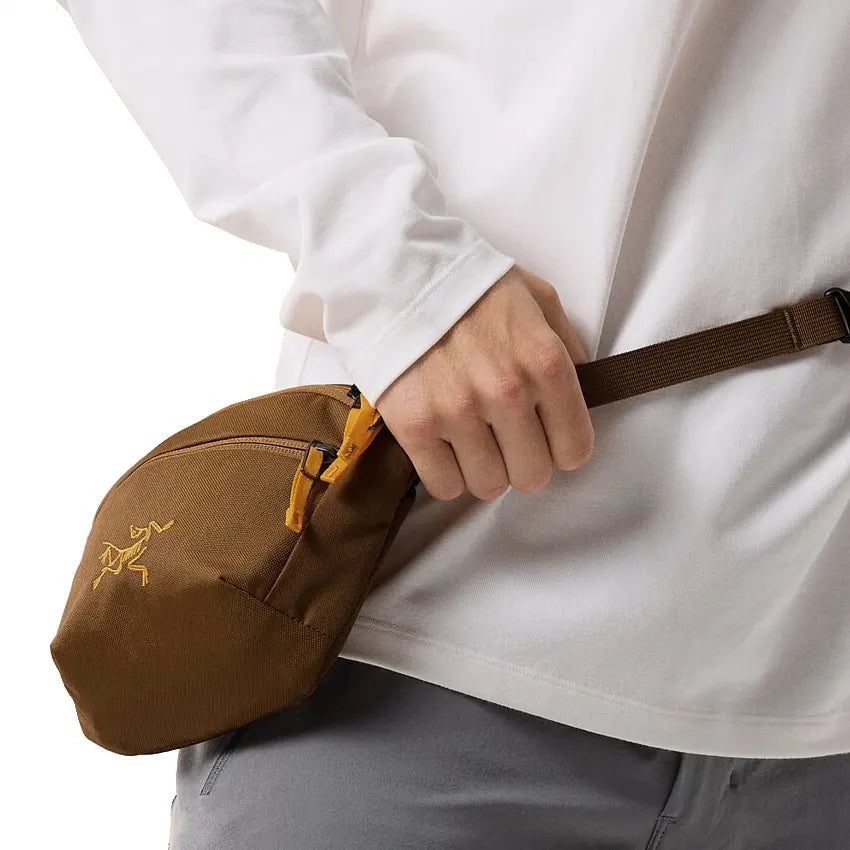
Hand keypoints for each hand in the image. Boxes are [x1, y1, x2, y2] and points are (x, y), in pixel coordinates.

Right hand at [373, 264, 594, 499]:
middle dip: (522, 462)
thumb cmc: (469, 284)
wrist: (395, 273)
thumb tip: (584, 387)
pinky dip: (445, 474)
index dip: (561, 448)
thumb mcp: (537, 297)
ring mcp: (458, 411)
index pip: (574, 449)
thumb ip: (568, 344)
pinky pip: (444, 485)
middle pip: (532, 476)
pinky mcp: (414, 425)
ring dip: (483, 469)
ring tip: (471, 440)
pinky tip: (443, 447)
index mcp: (544, 361)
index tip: (545, 438)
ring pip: (488, 485)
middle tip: (504, 439)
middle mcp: (506, 391)